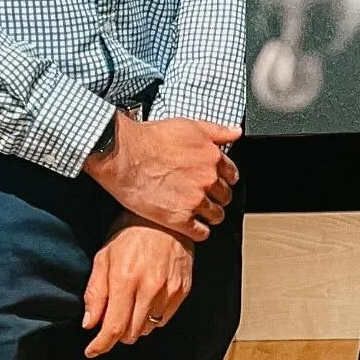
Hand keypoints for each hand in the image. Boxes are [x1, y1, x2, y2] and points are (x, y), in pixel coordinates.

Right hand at [83, 115, 239, 239]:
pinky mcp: (179, 219)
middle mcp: (208, 180)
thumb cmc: (152, 138)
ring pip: (216, 215)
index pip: (232, 175)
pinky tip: (192, 228)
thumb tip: (236, 132)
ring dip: (210, 215)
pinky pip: (200, 233)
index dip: (224, 179)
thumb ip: (217, 131)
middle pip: (225, 196)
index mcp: (213, 158)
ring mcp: (195, 200)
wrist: (124, 155)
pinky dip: (199, 232)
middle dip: (217, 197)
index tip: (218, 181)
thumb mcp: (190, 126)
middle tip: (205, 196)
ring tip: (199, 213)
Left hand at [83, 214, 193, 357]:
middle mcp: (150, 287)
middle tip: (111, 320)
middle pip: (131, 333)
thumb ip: (95, 293)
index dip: (101, 345)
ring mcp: (170, 289)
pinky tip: (147, 301)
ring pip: (148, 329)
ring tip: (131, 306)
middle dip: (117, 333)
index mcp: (126, 279)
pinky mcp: (183, 289)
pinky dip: (152, 317)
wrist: (165, 218)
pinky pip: (165, 319)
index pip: (114, 327)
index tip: (92, 350)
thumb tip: (90, 324)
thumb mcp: (104, 257)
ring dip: (135, 326)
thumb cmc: (131, 233)